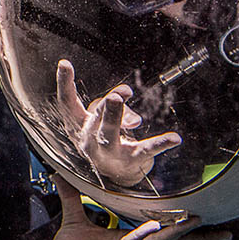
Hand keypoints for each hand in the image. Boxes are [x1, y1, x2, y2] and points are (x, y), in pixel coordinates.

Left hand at [43, 178, 232, 239]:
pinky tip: (153, 227)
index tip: (206, 217)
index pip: (162, 232)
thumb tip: (61, 174)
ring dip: (176, 232)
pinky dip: (140, 237)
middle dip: (196, 237)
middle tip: (224, 231)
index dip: (183, 226)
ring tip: (197, 221)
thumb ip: (71, 197)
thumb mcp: (74, 221)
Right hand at [56, 59, 180, 185]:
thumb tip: (132, 120)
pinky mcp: (131, 160)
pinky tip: (174, 138)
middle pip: (94, 119)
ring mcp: (108, 152)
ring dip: (116, 117)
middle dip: (106, 106)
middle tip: (118, 93)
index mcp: (79, 126)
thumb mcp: (104, 121)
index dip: (64, 84)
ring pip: (110, 133)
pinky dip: (160, 143)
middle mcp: (89, 140)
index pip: (67, 104)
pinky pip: (146, 149)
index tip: (64, 63)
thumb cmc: (106, 139)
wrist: (115, 176)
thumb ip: (115, 112)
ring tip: (122, 100)